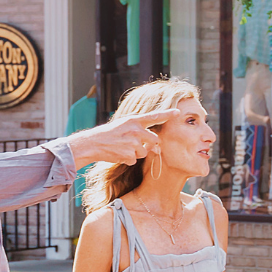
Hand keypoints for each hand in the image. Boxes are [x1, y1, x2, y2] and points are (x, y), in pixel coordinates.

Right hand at [68, 108, 182, 166]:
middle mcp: (135, 130)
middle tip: (134, 144)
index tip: (178, 111)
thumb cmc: (110, 135)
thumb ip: (140, 132)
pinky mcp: (129, 155)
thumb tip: (157, 146)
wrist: (92, 144)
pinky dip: (127, 160)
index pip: (154, 116)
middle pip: (155, 140)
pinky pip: (134, 160)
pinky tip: (118, 154)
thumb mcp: (124, 126)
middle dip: (149, 145)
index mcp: (133, 120)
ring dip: (136, 153)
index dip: (167, 114)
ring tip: (122, 148)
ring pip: (145, 152)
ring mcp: (132, 143)